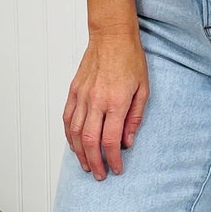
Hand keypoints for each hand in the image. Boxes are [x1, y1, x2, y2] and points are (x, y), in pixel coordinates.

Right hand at [63, 30, 148, 177]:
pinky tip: (74, 145)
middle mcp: (96, 101)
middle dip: (94, 163)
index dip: (113, 159)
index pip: (111, 140)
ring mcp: (82, 96)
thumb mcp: (143, 89)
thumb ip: (135, 118)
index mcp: (117, 102)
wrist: (111, 36)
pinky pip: (67, 119)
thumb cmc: (130, 60)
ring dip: (79, 153)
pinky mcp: (73, 91)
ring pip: (74, 133)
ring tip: (86, 165)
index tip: (117, 169)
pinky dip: (69, 136)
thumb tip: (128, 142)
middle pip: (90, 141)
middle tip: (99, 175)